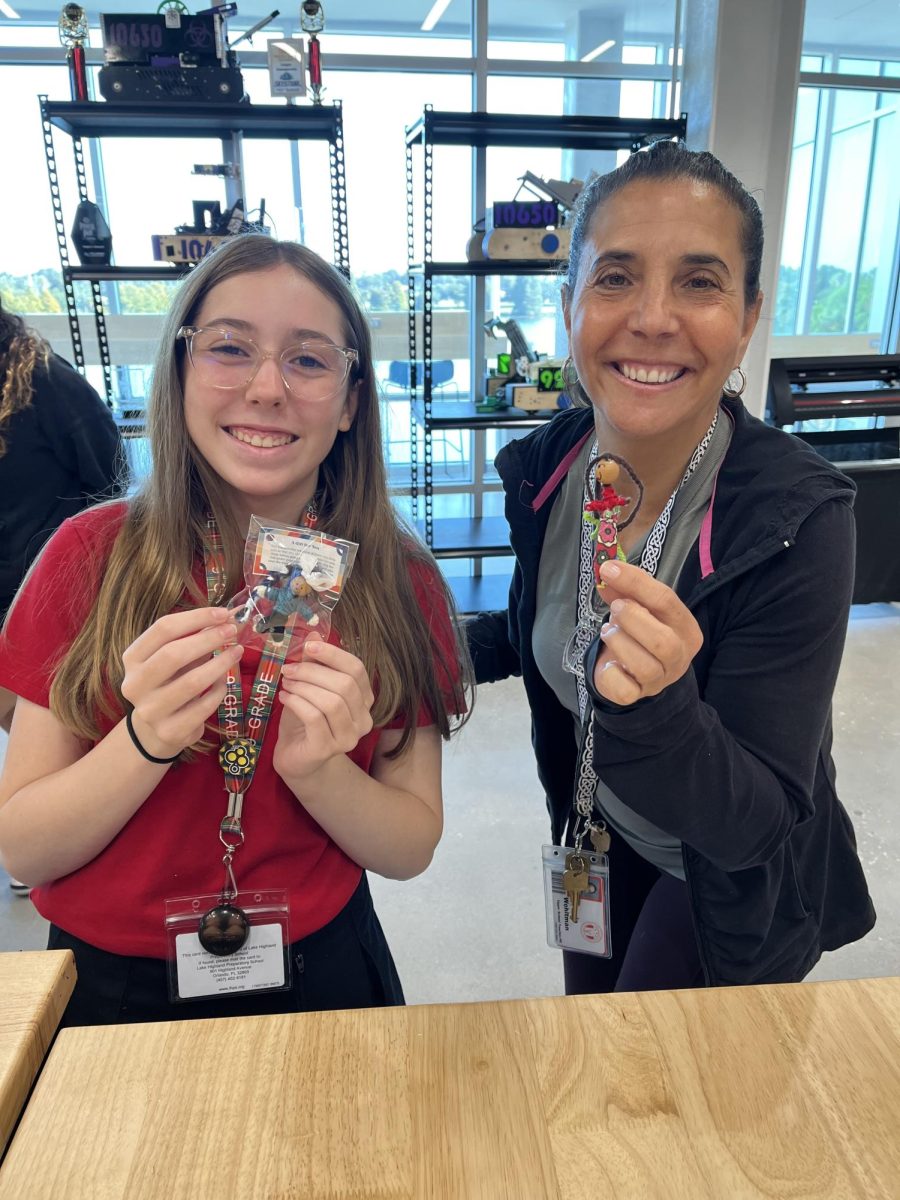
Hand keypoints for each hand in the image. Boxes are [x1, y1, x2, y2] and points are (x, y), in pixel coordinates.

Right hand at [120, 608, 241, 758]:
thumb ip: (192, 639)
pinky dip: (219, 691)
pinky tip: (225, 682)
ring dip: (220, 663)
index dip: (196, 618)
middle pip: (173, 654)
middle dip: (208, 639)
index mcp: (132, 658)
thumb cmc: (168, 683)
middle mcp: (135, 684)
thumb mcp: (171, 659)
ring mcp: (150, 711)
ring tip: (236, 652)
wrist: (155, 730)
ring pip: (192, 682)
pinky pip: (204, 706)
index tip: (223, 613)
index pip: (162, 629)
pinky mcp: (170, 731)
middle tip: (232, 631)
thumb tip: (225, 619)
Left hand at [273, 639, 374, 784]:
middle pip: (344, 685)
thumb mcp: (309, 686)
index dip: (334, 654)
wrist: (296, 759)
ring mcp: (348, 737)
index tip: (309, 646)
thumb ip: (314, 663)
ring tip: (286, 684)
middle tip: (288, 669)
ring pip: (331, 702)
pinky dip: (296, 703)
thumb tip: (313, 633)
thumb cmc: (305, 720)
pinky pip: (314, 718)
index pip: (357, 670)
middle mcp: (363, 719)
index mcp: (364, 700)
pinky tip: (284, 699)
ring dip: (303, 687)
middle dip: (313, 671)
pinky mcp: (327, 749)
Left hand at [591, 560, 702, 705]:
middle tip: (615, 608)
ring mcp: (660, 679)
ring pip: (645, 666)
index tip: (608, 569)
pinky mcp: (638, 695)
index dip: (635, 582)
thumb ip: (625, 590)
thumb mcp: (638, 607)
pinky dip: (611, 673)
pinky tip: (609, 662)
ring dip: (620, 642)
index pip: (667, 601)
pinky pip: (625, 690)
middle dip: (632, 619)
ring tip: (609, 631)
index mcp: (687, 629)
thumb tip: (607, 571)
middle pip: (663, 641)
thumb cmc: (640, 633)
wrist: (633, 671)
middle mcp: (680, 656)